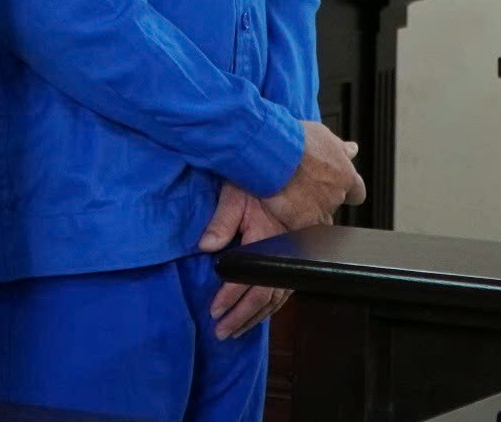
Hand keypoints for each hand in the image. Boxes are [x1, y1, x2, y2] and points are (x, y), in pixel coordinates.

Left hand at [196, 182, 290, 338]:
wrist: (287, 169)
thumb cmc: (257, 179)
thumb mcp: (235, 194)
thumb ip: (221, 221)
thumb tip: (205, 246)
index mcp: (268, 238)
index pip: (248, 278)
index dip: (231, 298)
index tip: (215, 312)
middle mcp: (283, 252)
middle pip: (264, 296)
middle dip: (242, 316)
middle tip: (222, 332)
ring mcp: (292, 256)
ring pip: (277, 297)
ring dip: (256, 316)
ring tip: (236, 330)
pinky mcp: (294, 256)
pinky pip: (286, 289)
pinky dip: (271, 305)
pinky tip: (259, 314)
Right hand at [261, 121, 364, 231]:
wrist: (275, 152)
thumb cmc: (298, 141)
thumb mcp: (324, 136)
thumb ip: (340, 149)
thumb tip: (352, 150)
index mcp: (346, 176)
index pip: (357, 193)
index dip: (349, 192)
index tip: (339, 187)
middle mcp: (337, 195)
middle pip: (335, 204)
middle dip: (324, 197)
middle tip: (307, 186)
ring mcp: (321, 210)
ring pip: (321, 219)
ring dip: (311, 211)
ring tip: (294, 198)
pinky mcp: (303, 221)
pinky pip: (304, 229)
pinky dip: (297, 222)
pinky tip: (286, 211)